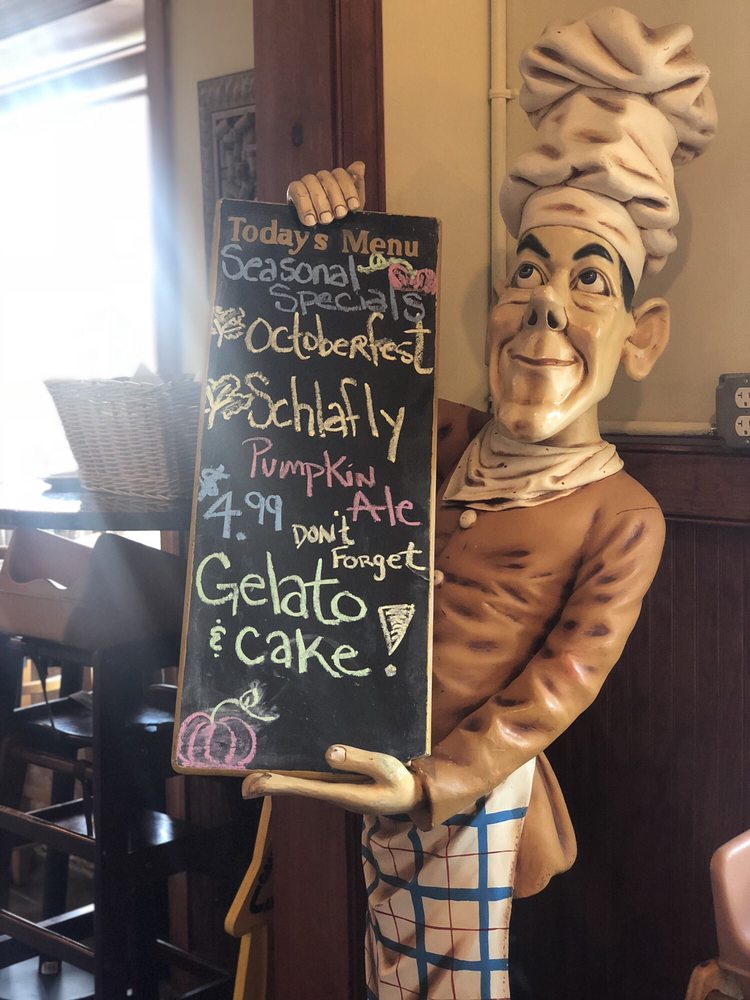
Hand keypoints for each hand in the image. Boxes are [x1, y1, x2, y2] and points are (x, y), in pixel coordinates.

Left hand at [242, 743, 423, 815]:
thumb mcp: (385, 767)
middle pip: (295, 789)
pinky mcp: (340, 786)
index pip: (302, 788)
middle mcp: (334, 794)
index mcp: (342, 793)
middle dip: (270, 785)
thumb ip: (359, 760)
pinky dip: (293, 777)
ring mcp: (336, 791)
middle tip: (243, 783)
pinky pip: (311, 781)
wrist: (413, 796)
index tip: (253, 784)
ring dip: (279, 781)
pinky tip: (285, 770)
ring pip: (301, 786)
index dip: (276, 784)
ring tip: (256, 776)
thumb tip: (328, 753)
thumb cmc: (401, 782)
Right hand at [287, 161, 365, 226]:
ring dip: (320, 203)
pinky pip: (297, 190)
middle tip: (339, 215)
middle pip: (327, 179)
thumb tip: (359, 165)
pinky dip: (304, 206)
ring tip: (325, 219)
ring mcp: (306, 183)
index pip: (341, 174)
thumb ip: (357, 185)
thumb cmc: (339, 221)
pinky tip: (311, 220)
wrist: (325, 239)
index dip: (348, 189)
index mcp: (335, 179)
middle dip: (335, 198)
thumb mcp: (352, 206)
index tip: (353, 206)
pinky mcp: (293, 191)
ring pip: (311, 182)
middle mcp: (320, 178)